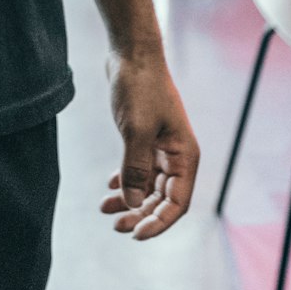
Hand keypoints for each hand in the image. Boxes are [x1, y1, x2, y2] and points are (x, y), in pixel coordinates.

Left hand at [101, 49, 199, 239]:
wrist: (132, 54)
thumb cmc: (139, 88)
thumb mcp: (135, 131)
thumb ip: (136, 170)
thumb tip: (135, 206)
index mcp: (185, 157)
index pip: (177, 204)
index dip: (158, 223)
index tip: (135, 235)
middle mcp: (177, 155)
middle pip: (162, 199)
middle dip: (141, 214)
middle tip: (115, 226)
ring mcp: (162, 146)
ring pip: (149, 185)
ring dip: (130, 199)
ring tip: (105, 209)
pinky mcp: (146, 137)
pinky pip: (140, 169)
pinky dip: (126, 180)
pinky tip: (110, 186)